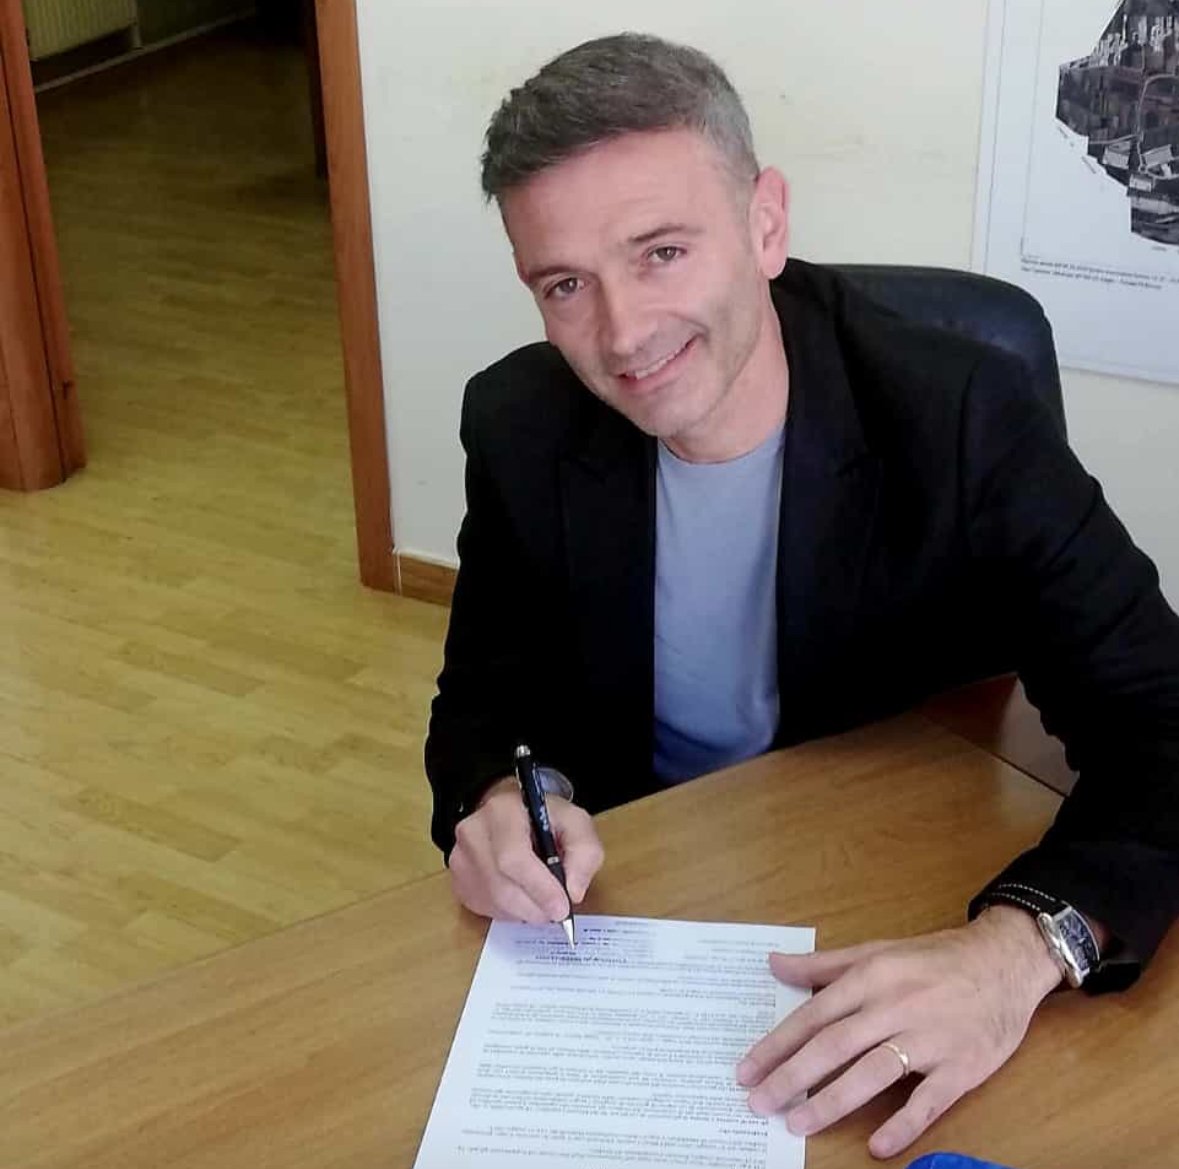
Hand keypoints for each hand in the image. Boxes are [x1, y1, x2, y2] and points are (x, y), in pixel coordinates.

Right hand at [449, 776, 604, 922]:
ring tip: (541, 899)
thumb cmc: (543, 818)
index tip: (562, 909)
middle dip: (535, 907)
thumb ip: (584, 852)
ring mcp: (459, 858)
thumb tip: (574, 891)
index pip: (513, 857)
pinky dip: (511, 913)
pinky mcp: (458, 881)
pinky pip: (486, 909)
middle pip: (502, 887)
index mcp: (502, 811)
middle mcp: (472, 833)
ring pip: (494, 903)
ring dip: (525, 912)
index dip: (539, 888)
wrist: (507, 814)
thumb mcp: (575, 822)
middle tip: (557, 912)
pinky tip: (522, 896)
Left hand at [736, 907, 1062, 1158]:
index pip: (814, 1015)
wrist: (1003, 962)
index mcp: (871, 976)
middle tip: (759, 1102)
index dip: (778, 1044)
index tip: (747, 1069)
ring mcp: (929, 1039)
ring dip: (832, 1101)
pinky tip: (877, 1146)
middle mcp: (894, 1006)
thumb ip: (824, 964)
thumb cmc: (933, 958)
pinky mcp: (961, 1067)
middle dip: (792, 1077)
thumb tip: (774, 964)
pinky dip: (903, 1124)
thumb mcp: (876, 950)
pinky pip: (928, 1101)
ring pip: (872, 1074)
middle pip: (834, 1046)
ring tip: (797, 1124)